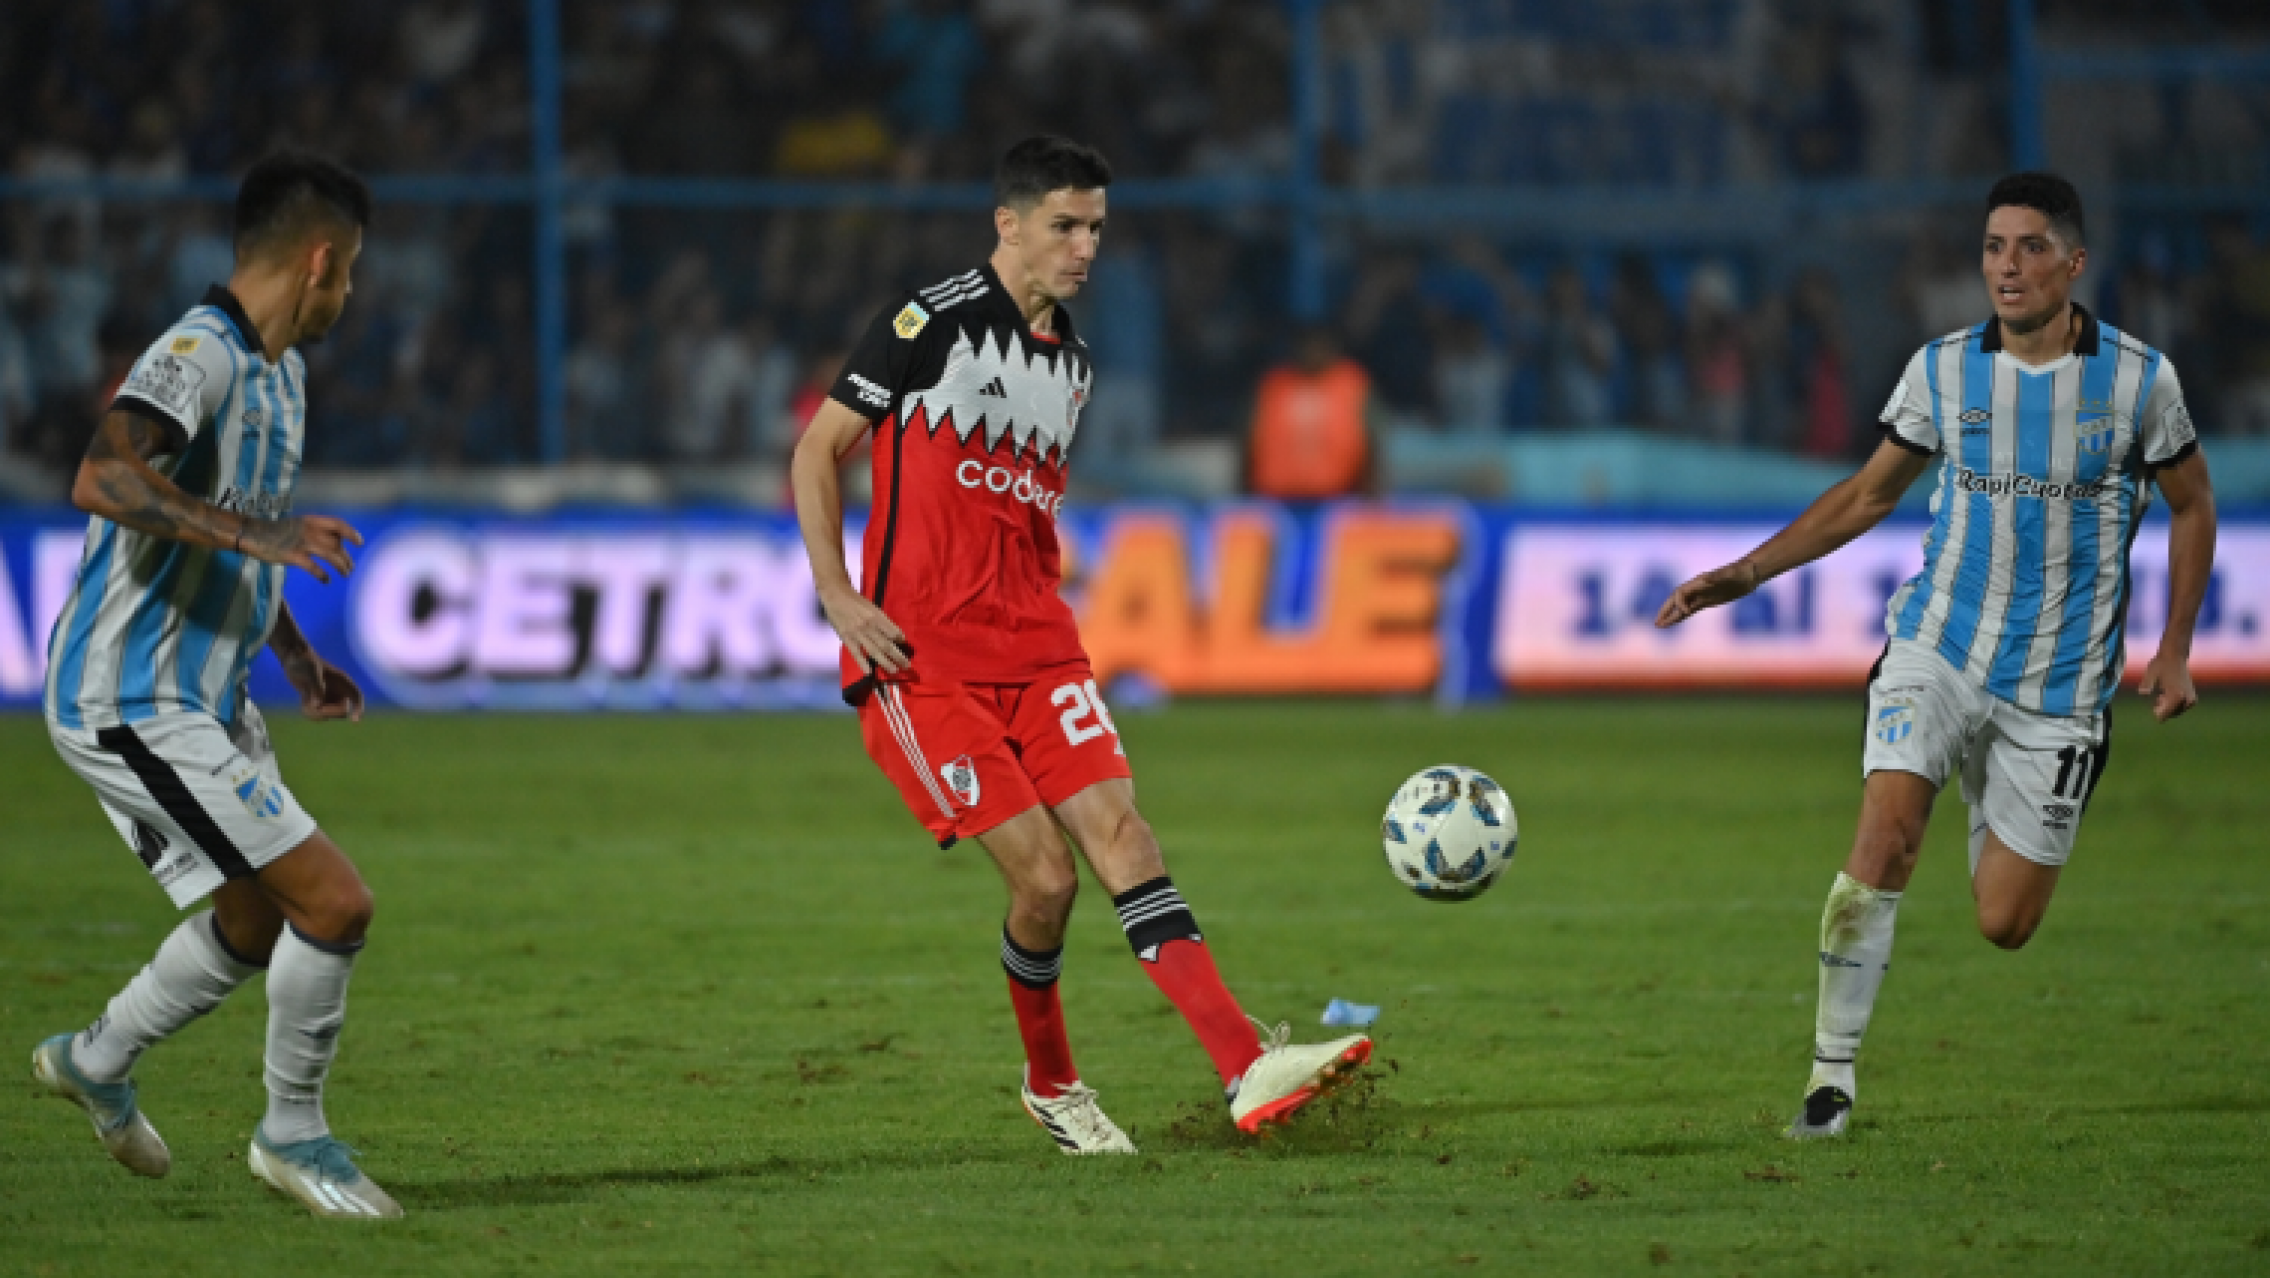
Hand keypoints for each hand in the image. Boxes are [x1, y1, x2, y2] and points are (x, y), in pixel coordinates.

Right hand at [240, 514, 362, 582]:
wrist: (253, 533)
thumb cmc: (277, 531)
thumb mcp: (300, 525)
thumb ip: (316, 532)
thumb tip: (336, 544)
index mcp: (311, 521)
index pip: (337, 524)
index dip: (351, 533)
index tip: (360, 542)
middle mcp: (310, 530)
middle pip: (337, 544)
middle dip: (346, 557)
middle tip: (350, 568)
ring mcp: (301, 543)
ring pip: (330, 555)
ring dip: (341, 566)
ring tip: (345, 574)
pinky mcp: (293, 555)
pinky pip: (314, 567)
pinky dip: (322, 574)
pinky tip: (326, 580)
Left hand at [280, 648, 363, 721]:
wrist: (294, 660)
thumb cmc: (305, 661)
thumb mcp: (310, 672)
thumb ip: (316, 687)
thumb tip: (318, 705)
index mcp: (343, 681)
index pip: (356, 696)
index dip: (358, 708)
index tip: (355, 720)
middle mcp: (339, 691)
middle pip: (342, 711)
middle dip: (329, 712)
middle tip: (316, 707)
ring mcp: (329, 698)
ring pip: (328, 715)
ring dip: (316, 713)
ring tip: (305, 702)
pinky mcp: (319, 703)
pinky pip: (317, 716)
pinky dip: (309, 712)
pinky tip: (303, 702)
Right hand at [819, 584, 910, 675]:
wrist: (836, 595)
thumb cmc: (856, 601)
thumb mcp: (872, 607)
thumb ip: (881, 621)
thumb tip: (894, 635)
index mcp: (877, 616)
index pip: (893, 632)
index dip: (901, 641)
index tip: (906, 648)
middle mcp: (869, 625)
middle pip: (886, 644)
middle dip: (898, 656)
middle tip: (907, 665)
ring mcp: (857, 633)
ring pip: (874, 650)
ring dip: (885, 662)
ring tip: (894, 670)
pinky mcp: (846, 638)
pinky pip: (856, 653)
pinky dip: (863, 663)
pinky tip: (870, 672)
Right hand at [1655, 560, 1760, 627]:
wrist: (1749, 574)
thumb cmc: (1741, 572)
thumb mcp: (1730, 574)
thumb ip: (1718, 577)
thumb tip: (1705, 579)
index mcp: (1699, 581)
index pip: (1681, 592)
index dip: (1679, 603)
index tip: (1685, 612)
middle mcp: (1696, 588)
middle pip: (1675, 599)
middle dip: (1665, 611)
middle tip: (1656, 623)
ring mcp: (1701, 595)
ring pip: (1681, 606)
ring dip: (1669, 615)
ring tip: (1659, 626)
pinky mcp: (1706, 601)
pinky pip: (1689, 609)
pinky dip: (1680, 616)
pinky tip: (1674, 621)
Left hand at [2138, 650, 2197, 721]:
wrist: (2175, 656)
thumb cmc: (2160, 664)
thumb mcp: (2150, 672)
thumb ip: (2146, 684)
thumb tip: (2142, 693)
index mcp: (2177, 695)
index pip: (2163, 716)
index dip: (2156, 711)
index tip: (2157, 698)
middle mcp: (2187, 699)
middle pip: (2169, 715)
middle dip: (2162, 707)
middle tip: (2160, 693)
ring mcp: (2191, 700)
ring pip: (2174, 713)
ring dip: (2167, 706)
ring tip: (2164, 691)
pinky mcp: (2193, 699)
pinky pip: (2179, 709)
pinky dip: (2173, 704)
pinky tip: (2169, 693)